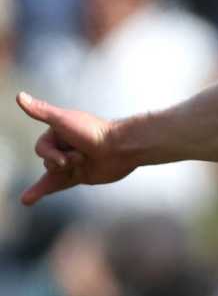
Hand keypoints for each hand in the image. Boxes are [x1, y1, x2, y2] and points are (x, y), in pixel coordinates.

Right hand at [17, 91, 134, 206]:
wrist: (121, 148)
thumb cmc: (93, 132)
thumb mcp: (63, 120)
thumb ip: (40, 111)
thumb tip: (19, 96)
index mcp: (59, 132)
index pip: (41, 147)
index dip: (51, 153)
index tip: (66, 155)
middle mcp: (64, 146)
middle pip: (47, 160)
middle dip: (61, 161)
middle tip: (81, 157)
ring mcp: (71, 161)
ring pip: (51, 172)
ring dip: (64, 171)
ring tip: (83, 163)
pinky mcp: (79, 175)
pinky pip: (57, 184)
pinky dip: (41, 191)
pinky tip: (27, 199)